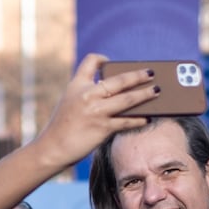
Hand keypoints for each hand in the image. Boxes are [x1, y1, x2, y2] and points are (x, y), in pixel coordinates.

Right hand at [0, 54, 156, 208]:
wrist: (51, 148)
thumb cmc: (62, 128)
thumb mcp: (69, 104)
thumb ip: (87, 96)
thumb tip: (117, 97)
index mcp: (76, 86)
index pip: (90, 62)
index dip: (102, 59)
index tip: (110, 62)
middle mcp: (87, 94)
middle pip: (119, 80)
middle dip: (138, 75)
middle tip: (151, 72)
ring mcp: (96, 111)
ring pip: (128, 99)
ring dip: (145, 94)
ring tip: (157, 91)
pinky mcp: (102, 128)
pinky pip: (126, 121)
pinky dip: (139, 119)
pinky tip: (148, 118)